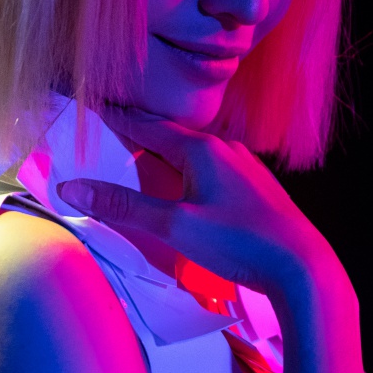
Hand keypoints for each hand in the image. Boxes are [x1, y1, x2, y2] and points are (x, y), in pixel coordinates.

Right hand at [57, 107, 339, 297]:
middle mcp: (224, 148)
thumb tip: (71, 188)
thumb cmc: (238, 243)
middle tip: (112, 127)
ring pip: (194, 151)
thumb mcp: (174, 226)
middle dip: (140, 132)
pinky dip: (189, 167)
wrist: (301, 266)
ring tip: (145, 153)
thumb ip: (123, 207)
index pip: (147, 126)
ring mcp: (243, 166)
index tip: (93, 105)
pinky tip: (190, 182)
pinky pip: (212, 166)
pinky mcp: (255, 187)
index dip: (117, 118)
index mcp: (201, 149)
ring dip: (167, 151)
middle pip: (171, 135)